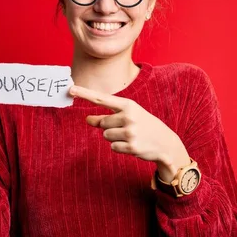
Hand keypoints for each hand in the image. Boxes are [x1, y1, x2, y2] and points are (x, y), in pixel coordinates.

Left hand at [69, 85, 189, 178]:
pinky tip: (132, 145)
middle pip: (102, 123)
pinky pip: (113, 147)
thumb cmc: (143, 125)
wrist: (165, 142)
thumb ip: (106, 117)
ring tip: (130, 136)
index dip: (85, 93)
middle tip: (126, 128)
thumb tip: (86, 119)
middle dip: (110, 127)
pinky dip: (119, 147)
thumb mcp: (128, 116)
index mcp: (128, 105)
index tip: (71, 88)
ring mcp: (130, 131)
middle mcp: (129, 116)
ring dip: (114, 138)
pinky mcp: (131, 146)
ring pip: (106, 136)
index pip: (102, 98)